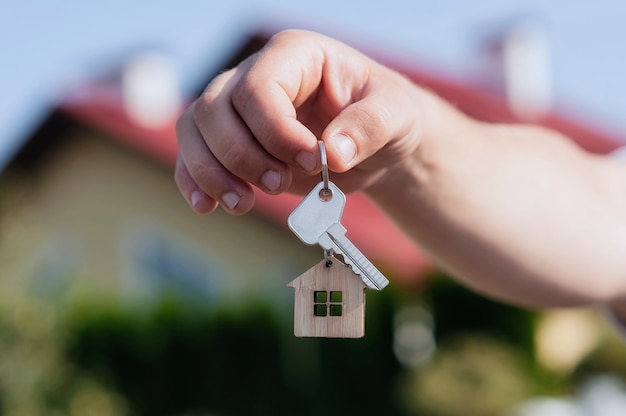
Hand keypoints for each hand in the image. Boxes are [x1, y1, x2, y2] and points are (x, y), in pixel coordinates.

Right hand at [175, 29, 434, 214]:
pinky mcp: (232, 141)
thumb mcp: (396, 115)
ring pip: (195, 130)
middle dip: (242, 155)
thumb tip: (334, 153)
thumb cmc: (385, 117)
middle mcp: (257, 75)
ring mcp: (238, 108)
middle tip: (279, 184)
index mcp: (296, 56)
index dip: (276, 131)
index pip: (259, 87)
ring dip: (212, 173)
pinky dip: (194, 182)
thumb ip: (369, 127)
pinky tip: (209, 206)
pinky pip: (193, 154)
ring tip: (243, 204)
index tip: (312, 161)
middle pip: (216, 109)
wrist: (374, 143)